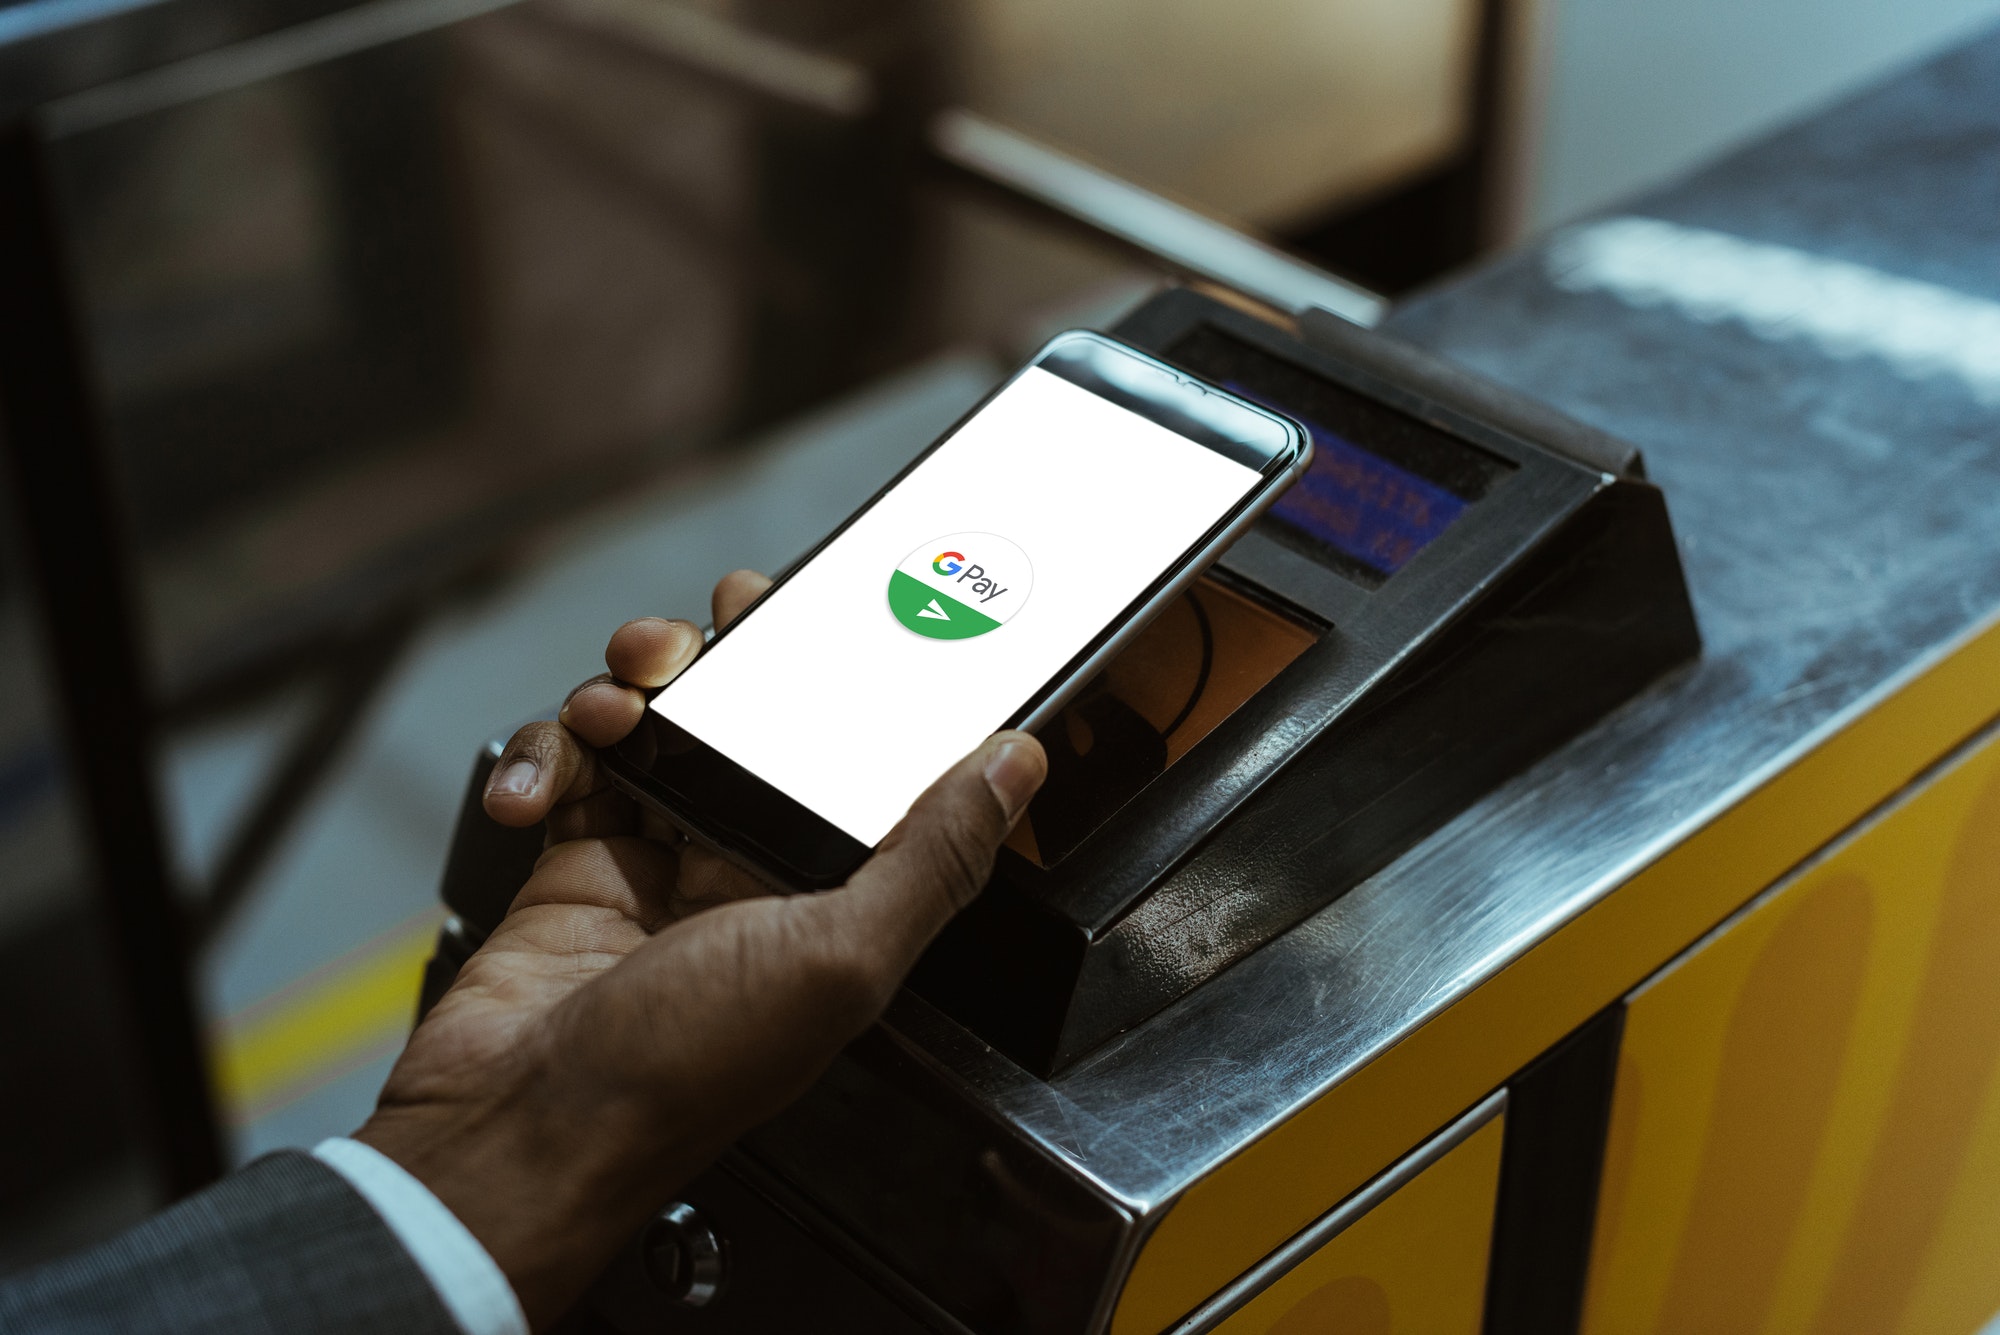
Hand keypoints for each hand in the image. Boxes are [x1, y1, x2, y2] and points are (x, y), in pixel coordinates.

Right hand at [355, 570, 1047, 1327]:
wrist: (522, 1133)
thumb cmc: (681, 1071)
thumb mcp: (841, 956)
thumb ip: (935, 855)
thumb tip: (1016, 768)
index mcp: (829, 890)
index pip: (855, 757)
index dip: (845, 680)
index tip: (826, 614)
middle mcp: (748, 866)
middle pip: (749, 719)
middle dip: (721, 657)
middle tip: (699, 638)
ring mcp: (657, 858)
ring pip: (654, 724)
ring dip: (625, 692)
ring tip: (610, 709)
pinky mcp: (574, 860)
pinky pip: (566, 767)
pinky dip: (542, 759)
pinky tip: (533, 791)